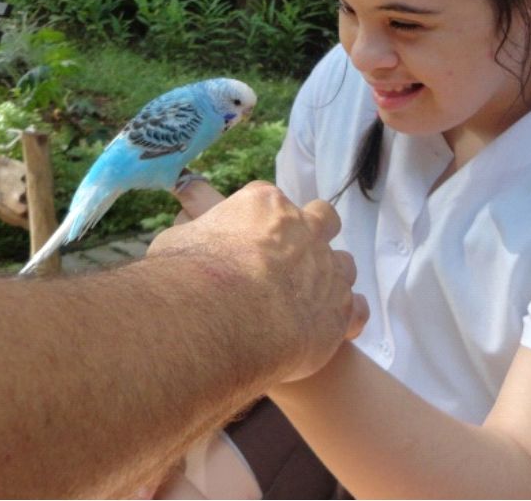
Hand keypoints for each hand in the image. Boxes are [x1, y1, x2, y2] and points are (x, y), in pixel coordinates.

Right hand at [150, 181, 367, 381]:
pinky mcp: (339, 310)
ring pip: (344, 264)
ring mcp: (326, 268)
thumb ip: (189, 238)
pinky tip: (329, 329)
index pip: (268, 200)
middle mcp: (303, 229)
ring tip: (308, 302)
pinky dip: (347, 317)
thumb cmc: (187, 278)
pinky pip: (357, 309)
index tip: (246, 241)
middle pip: (322, 217)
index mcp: (263, 205)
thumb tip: (185, 236)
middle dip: (313, 232)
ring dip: (330, 278)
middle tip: (292, 259)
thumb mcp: (173, 245)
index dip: (258, 222)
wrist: (220, 320)